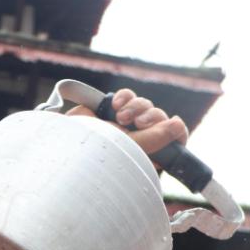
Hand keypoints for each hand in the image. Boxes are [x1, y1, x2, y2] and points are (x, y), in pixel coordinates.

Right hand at [67, 88, 188, 161]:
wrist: (71, 141)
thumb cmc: (101, 152)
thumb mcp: (135, 147)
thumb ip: (159, 137)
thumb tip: (179, 124)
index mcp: (149, 154)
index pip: (173, 141)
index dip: (176, 132)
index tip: (174, 126)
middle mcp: (139, 139)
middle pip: (159, 117)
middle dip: (151, 116)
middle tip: (139, 123)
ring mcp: (125, 123)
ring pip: (144, 104)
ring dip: (135, 107)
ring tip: (121, 117)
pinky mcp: (112, 109)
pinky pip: (127, 96)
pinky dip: (124, 98)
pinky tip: (115, 107)